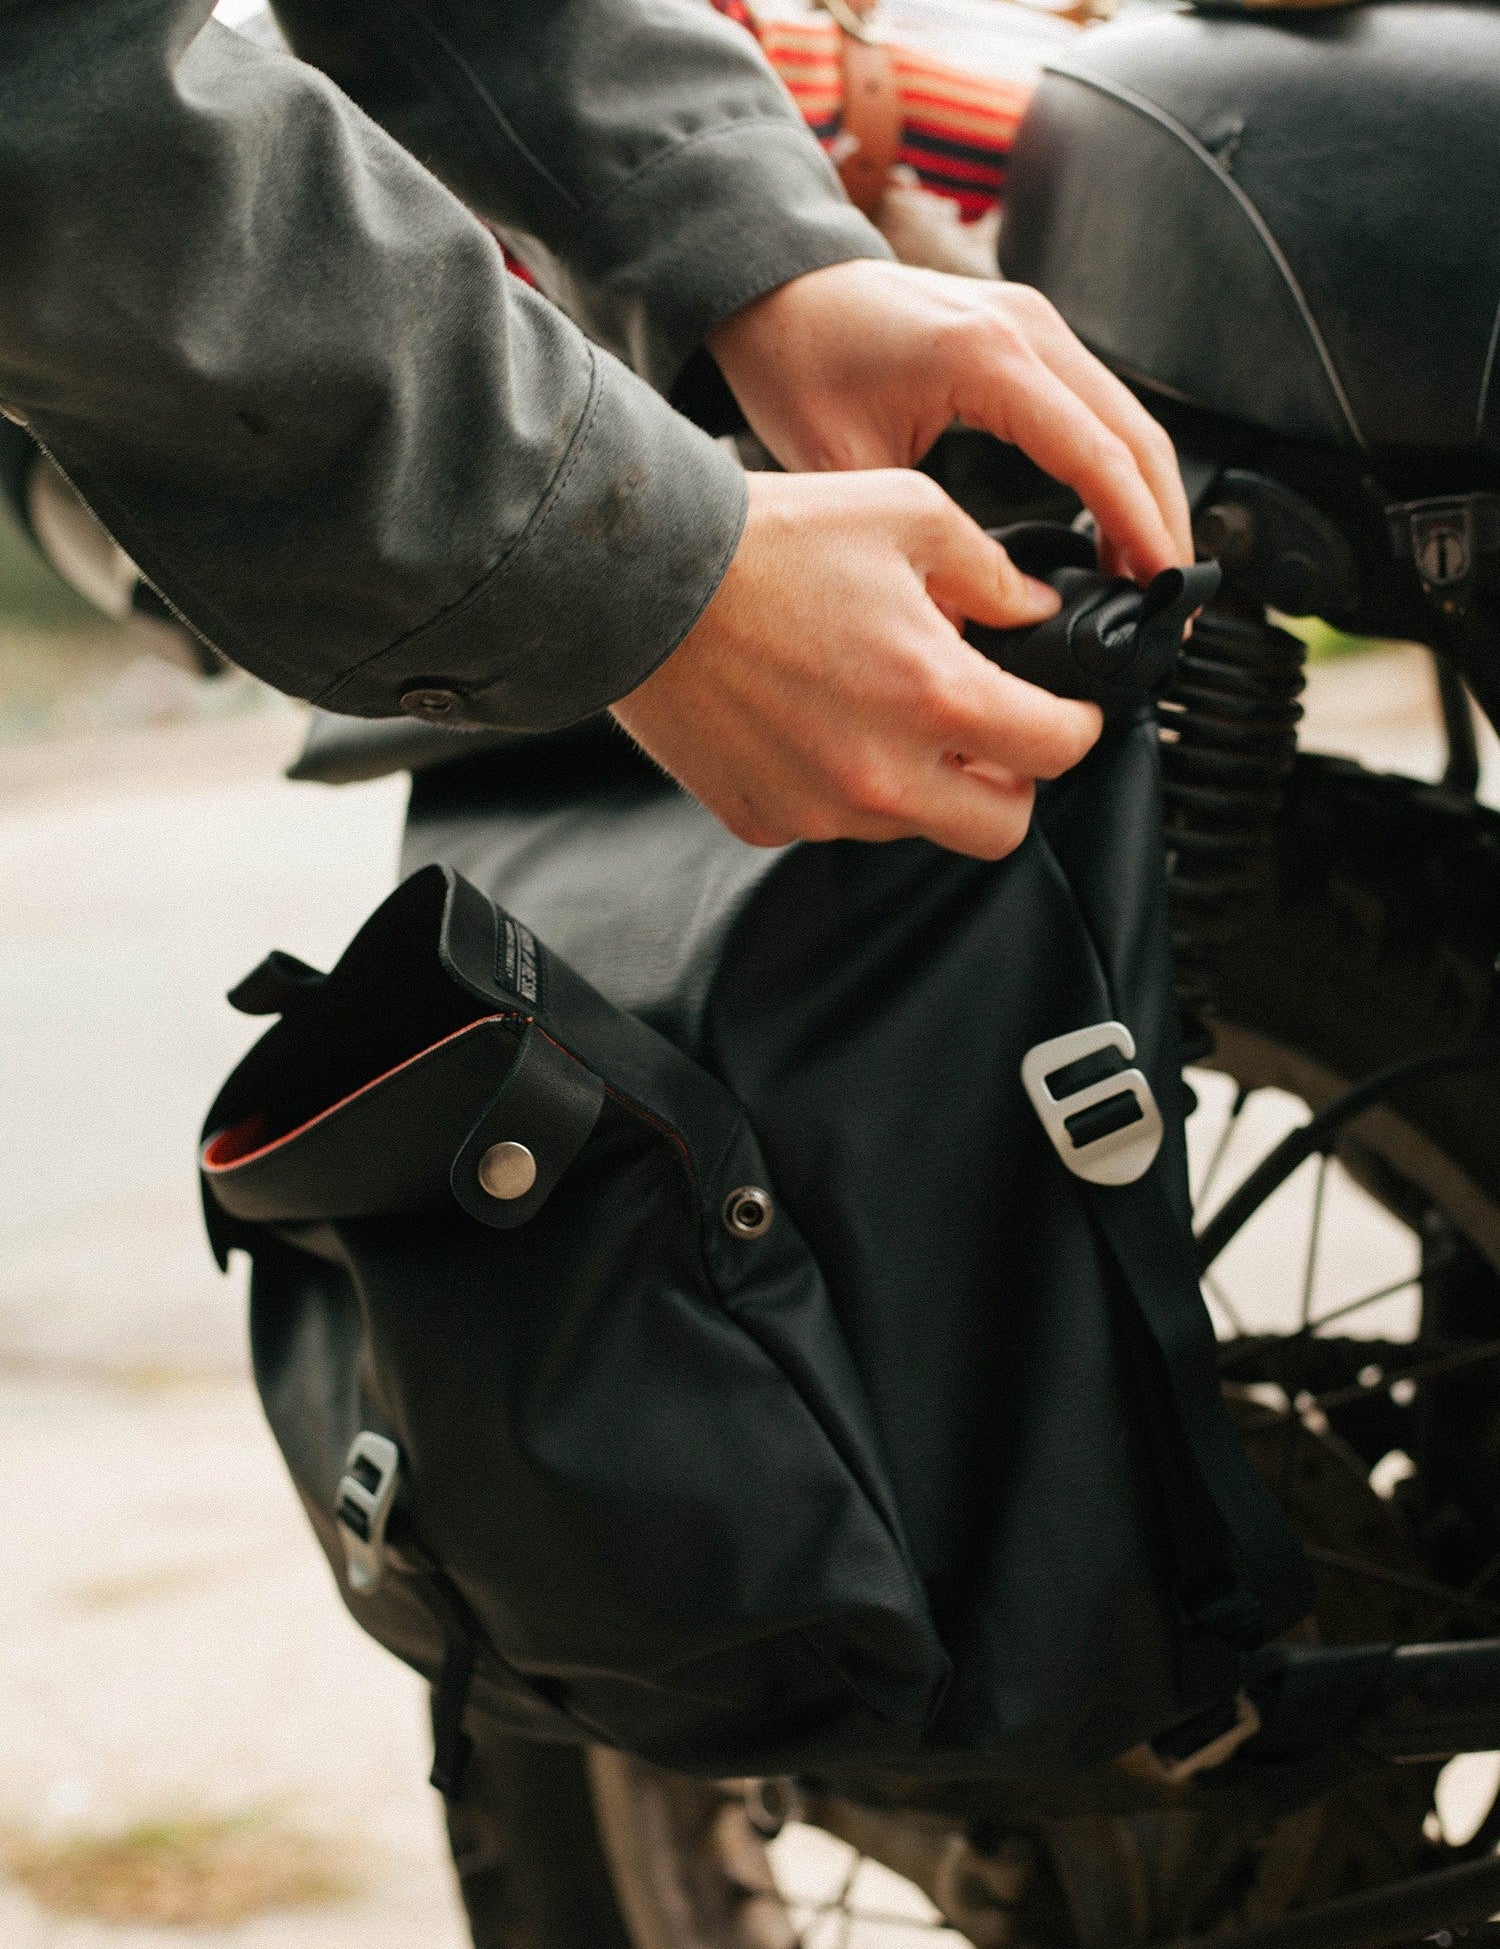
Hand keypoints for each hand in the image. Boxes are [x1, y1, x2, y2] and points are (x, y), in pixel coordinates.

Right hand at [611, 470, 1101, 859]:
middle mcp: (882, 772)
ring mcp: (820, 808)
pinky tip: (816, 722)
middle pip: (1001, 828)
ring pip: (916, 825)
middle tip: (991, 734)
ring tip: (884, 708)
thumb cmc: (767, 540)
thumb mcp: (909, 514)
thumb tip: (1032, 610)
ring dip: (924, 780)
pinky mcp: (764, 820)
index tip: (1067, 711)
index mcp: (935, 693)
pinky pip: (832, 822)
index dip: (1077, 725)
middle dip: (1012, 782)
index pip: (1058, 750)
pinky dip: (842, 784)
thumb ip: (992, 572)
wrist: (642, 582)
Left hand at [707, 258, 1192, 583]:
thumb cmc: (798, 360)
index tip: (1157, 591)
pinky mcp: (1031, 332)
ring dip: (1150, 497)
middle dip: (1164, 523)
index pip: (1095, 454)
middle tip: (1173, 602)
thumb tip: (955, 633)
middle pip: (1137, 434)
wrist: (778, 286)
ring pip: (1130, 419)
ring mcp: (1036, 323)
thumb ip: (906, 544)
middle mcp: (1027, 327)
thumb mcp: (842, 469)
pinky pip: (1100, 406)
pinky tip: (1115, 525)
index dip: (1137, 530)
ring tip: (1152, 577)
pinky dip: (1119, 468)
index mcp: (985, 356)